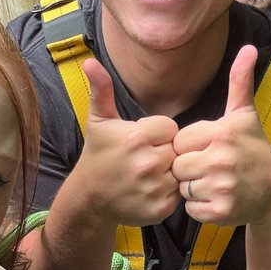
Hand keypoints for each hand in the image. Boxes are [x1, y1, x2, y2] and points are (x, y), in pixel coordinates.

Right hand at [75, 58, 179, 225]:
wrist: (90, 198)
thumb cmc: (98, 155)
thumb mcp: (99, 121)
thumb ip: (101, 90)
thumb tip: (90, 60)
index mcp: (137, 137)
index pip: (170, 128)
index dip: (158, 134)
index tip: (142, 142)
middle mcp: (148, 163)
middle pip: (177, 149)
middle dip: (165, 152)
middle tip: (145, 159)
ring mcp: (155, 188)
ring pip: (180, 171)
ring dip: (169, 172)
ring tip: (148, 174)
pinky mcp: (161, 208)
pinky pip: (178, 194)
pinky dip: (169, 193)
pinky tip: (150, 190)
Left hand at [170, 45, 270, 226]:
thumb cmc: (254, 150)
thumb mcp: (245, 115)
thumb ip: (240, 81)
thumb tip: (248, 48)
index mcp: (221, 133)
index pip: (180, 141)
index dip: (191, 148)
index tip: (209, 150)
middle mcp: (221, 159)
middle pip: (178, 166)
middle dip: (190, 169)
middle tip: (211, 169)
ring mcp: (221, 187)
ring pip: (183, 188)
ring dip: (193, 189)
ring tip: (215, 183)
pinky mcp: (219, 211)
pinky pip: (190, 209)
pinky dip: (199, 208)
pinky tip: (217, 199)